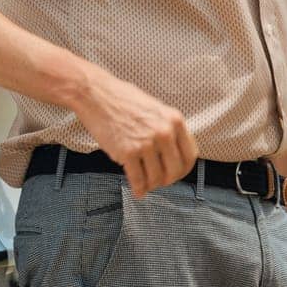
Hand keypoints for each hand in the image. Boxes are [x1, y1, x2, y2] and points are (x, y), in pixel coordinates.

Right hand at [74, 70, 197, 197]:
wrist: (95, 94)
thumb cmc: (123, 100)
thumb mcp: (155, 109)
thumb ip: (167, 128)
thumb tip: (173, 153)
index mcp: (174, 120)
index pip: (190, 155)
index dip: (183, 169)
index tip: (176, 173)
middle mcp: (164, 132)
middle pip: (175, 170)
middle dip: (168, 180)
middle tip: (160, 182)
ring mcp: (146, 143)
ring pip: (156, 178)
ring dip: (151, 185)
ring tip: (145, 184)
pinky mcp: (127, 152)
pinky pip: (137, 180)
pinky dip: (138, 189)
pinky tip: (137, 191)